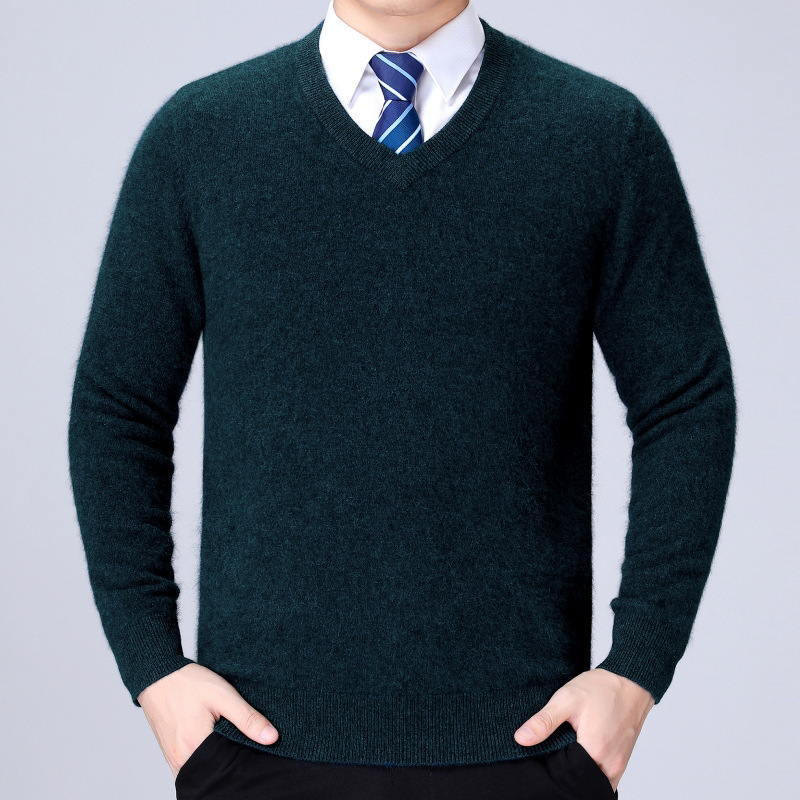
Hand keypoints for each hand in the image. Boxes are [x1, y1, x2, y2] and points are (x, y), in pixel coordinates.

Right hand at [137, 663, 279, 777]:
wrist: (156, 676)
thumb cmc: (188, 683)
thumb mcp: (223, 695)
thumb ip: (247, 718)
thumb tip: (272, 738)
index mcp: (194, 747)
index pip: (227, 768)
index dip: (244, 762)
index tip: (255, 752)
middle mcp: (181, 761)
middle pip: (214, 774)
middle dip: (231, 766)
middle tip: (244, 748)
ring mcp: (174, 760)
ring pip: (202, 772)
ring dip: (217, 763)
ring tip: (230, 746)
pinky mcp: (171, 756)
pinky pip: (191, 768)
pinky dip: (205, 761)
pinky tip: (216, 746)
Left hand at [514, 668, 654, 792]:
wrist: (630, 681)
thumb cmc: (601, 688)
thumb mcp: (566, 699)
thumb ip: (544, 721)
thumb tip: (521, 739)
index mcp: (595, 751)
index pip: (566, 776)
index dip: (552, 769)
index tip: (544, 756)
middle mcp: (610, 765)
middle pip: (581, 782)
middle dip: (565, 773)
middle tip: (554, 754)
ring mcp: (619, 766)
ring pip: (594, 782)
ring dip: (579, 773)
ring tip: (566, 753)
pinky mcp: (622, 762)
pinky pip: (604, 777)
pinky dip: (591, 770)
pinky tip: (580, 753)